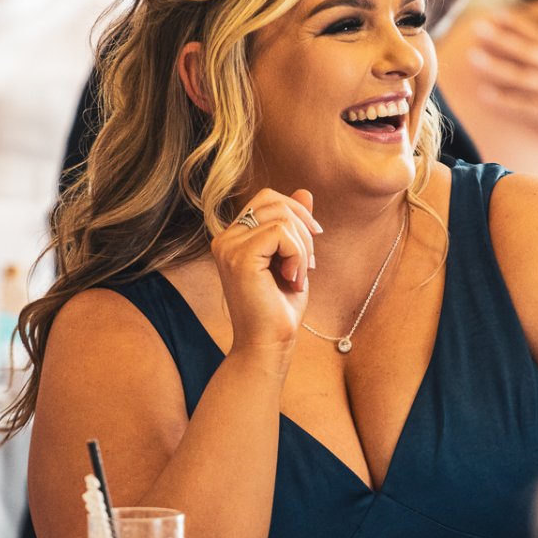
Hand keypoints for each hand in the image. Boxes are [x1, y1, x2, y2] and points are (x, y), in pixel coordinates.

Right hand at [212, 188, 320, 355]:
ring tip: (300, 275)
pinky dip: (298, 255)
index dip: (296, 213)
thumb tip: (304, 191)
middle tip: (309, 263)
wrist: (269, 345)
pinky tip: (294, 280)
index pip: (267, 198)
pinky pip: (281, 233)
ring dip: (303, 246)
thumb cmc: (279, 309)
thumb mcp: (292, 258)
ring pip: (281, 216)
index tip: (311, 243)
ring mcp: (229, 246)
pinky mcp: (239, 257)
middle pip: (274, 200)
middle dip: (303, 227)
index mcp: (233, 237)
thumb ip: (294, 226)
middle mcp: (225, 238)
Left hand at [467, 12, 537, 159]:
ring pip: (519, 75)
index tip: (494, 13)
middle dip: (500, 38)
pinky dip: (502, 99)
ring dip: (494, 66)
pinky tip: (483, 93)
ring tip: (471, 56)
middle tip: (476, 27)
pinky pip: (521, 104)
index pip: (537, 34)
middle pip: (525, 50)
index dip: (515, 23)